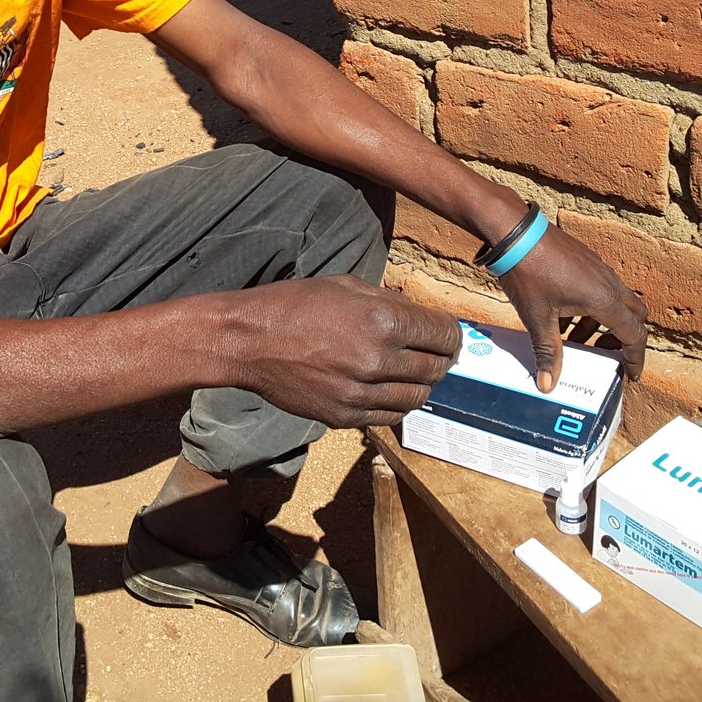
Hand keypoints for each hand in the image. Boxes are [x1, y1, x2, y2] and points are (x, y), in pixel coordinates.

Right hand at [226, 275, 462, 428]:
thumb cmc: (295, 304)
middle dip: (441, 359)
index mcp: (383, 321)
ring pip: (418, 398)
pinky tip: (387, 389)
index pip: (444, 335)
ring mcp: (361, 393)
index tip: (448, 335)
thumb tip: (420, 319)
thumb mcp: (347, 286)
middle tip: (434, 354)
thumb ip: (389, 303)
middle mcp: (378, 360)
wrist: (249, 340)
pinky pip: (389, 416)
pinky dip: (396, 403)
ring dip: (421, 385)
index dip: (452, 334)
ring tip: (410, 373)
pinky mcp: (345, 416)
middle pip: (436, 368)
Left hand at [498, 224, 646, 391]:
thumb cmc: (528, 273)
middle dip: (622, 339)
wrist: (514, 232)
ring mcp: (598, 268)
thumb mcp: (538, 319)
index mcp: (605, 299)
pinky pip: (599, 288)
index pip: (634, 335)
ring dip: (601, 324)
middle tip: (603, 355)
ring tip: (573, 339)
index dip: (635, 358)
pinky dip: (590, 307)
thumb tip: (548, 385)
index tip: (630, 375)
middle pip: (633, 316)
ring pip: (614, 301)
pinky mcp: (586, 260)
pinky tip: (561, 315)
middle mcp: (609, 282)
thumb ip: (548, 353)